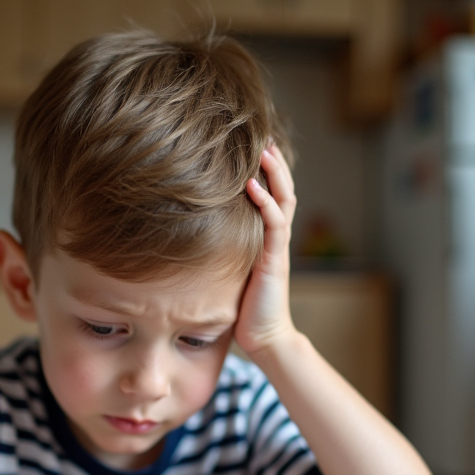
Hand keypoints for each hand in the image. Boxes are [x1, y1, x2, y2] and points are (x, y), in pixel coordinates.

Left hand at [235, 143, 298, 356]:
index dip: (267, 171)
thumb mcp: (230, 269)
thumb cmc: (243, 308)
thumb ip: (222, 249)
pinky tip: (253, 185)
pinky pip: (274, 224)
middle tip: (263, 136)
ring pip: (283, 200)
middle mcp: (276, 238)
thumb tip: (190, 232)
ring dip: (274, 174)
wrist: (263, 338)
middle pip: (282, 190)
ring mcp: (277, 247)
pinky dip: (265, 202)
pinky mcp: (275, 260)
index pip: (272, 195)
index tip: (253, 146)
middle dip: (274, 163)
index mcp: (267, 238)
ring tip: (264, 150)